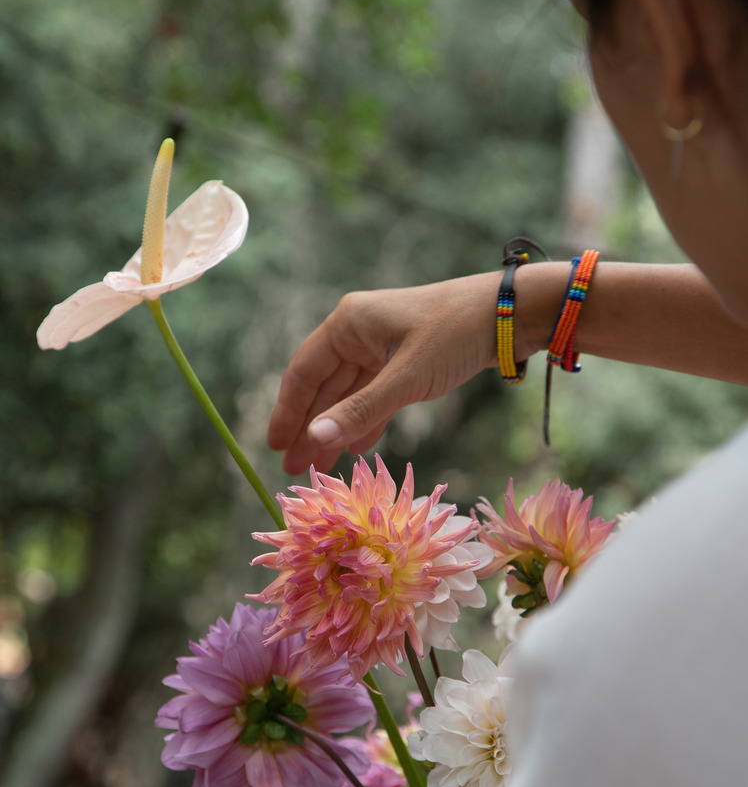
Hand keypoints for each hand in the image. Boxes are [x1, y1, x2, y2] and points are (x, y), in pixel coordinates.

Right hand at [267, 275, 498, 473]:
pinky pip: (374, 396)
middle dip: (310, 428)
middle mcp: (358, 332)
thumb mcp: (406, 378)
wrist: (510, 316)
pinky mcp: (404, 360)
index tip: (276, 446)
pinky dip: (364, 421)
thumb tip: (314, 439)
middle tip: (294, 470)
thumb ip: (360, 410)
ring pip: (348, 395)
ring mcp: (381, 347)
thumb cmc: (455, 335)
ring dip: (335, 430)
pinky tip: (353, 449)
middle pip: (323, 387)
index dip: (288, 411)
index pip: (303, 372)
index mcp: (348, 323)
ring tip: (318, 468)